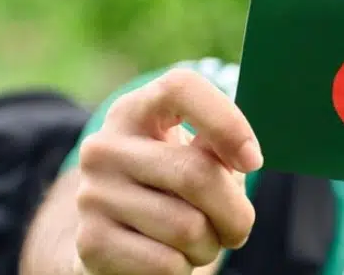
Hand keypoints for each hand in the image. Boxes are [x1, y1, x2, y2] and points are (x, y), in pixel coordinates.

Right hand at [73, 66, 263, 273]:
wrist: (112, 240)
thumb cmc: (171, 190)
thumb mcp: (193, 155)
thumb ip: (216, 146)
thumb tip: (244, 157)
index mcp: (136, 110)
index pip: (182, 87)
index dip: (227, 121)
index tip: (253, 161)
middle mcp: (105, 146)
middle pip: (196, 174)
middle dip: (235, 212)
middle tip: (239, 225)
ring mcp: (92, 194)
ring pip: (188, 227)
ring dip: (210, 245)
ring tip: (198, 240)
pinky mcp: (91, 243)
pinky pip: (166, 263)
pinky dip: (184, 268)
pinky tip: (171, 258)